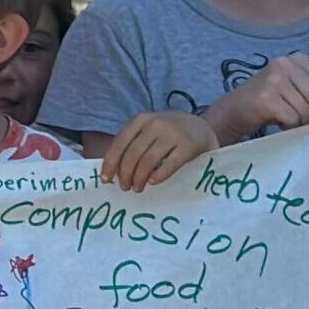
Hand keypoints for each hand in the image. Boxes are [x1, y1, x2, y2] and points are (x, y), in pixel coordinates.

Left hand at [102, 112, 219, 191]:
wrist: (202, 128)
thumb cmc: (167, 135)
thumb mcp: (148, 131)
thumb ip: (131, 144)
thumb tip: (111, 171)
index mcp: (140, 120)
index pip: (119, 143)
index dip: (111, 163)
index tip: (106, 180)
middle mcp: (155, 124)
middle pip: (133, 153)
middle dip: (126, 174)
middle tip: (125, 187)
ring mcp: (173, 134)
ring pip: (148, 160)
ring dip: (139, 178)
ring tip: (137, 188)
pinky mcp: (188, 146)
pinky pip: (170, 164)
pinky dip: (158, 176)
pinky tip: (153, 182)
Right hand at [206, 53, 308, 142]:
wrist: (232, 111)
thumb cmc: (268, 104)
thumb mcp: (295, 91)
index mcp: (299, 60)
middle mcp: (286, 64)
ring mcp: (274, 79)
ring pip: (306, 109)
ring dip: (305, 124)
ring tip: (293, 125)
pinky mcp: (266, 96)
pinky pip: (292, 118)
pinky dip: (290, 127)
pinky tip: (282, 126)